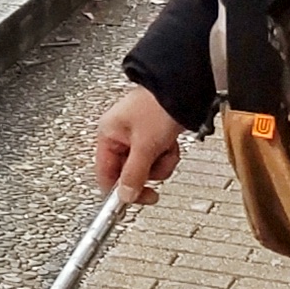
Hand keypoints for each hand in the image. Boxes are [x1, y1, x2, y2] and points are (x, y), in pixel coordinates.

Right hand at [91, 85, 185, 205]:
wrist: (183, 88)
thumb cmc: (159, 106)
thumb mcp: (144, 146)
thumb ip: (134, 174)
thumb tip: (126, 196)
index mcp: (108, 135)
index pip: (106, 174)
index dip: (119, 190)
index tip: (134, 200)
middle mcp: (119, 136)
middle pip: (128, 172)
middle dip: (147, 170)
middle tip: (156, 164)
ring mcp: (137, 137)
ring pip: (146, 167)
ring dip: (160, 163)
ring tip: (165, 148)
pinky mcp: (153, 136)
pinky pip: (157, 157)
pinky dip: (167, 154)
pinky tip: (170, 143)